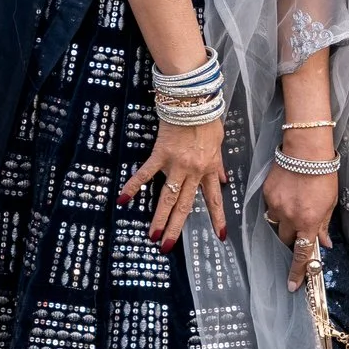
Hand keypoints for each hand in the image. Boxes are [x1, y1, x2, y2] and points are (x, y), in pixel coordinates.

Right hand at [120, 114, 228, 249]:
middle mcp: (193, 171)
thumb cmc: (207, 119)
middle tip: (167, 246)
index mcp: (208, 169)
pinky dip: (134, 186)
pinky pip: (146, 174)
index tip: (220, 237)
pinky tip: (123, 200)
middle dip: (176, 228)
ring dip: (159, 218)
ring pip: (167, 197)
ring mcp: (176, 165)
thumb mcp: (218, 144)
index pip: (214, 199)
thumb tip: (224, 180)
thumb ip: (218, 165)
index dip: (217, 218)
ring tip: (151, 236)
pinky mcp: (161, 155)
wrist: (194, 101)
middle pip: (185, 205)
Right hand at [262, 147, 337, 291]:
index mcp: (309, 221)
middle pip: (285, 240)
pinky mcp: (266, 194)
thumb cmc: (323, 174)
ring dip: (284, 221)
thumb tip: (324, 243)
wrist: (305, 150)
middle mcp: (290, 217)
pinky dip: (278, 205)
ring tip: (294, 203)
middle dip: (291, 239)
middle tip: (299, 226)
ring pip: (276, 223)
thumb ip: (324, 225)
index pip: (302, 254)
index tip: (292, 285)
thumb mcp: (330, 202)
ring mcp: (275, 205)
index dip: (297, 272)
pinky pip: (270, 207)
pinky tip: (287, 191)